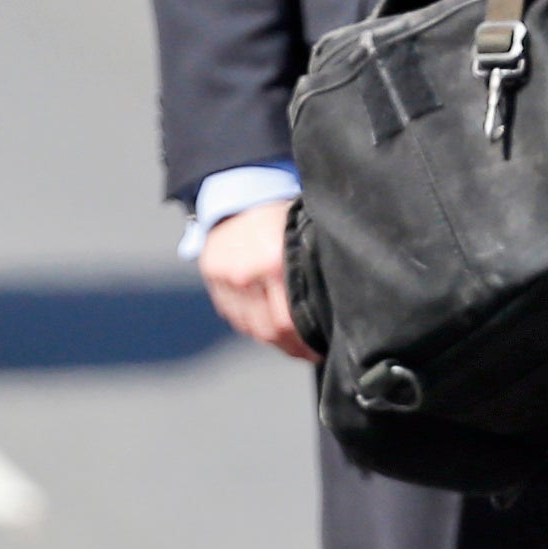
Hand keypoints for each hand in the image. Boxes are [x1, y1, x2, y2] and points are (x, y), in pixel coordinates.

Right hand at [197, 198, 308, 359]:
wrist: (239, 196)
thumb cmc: (279, 219)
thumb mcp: (299, 239)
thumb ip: (309, 271)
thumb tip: (335, 311)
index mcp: (274, 262)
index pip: (288, 322)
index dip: (305, 344)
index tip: (318, 350)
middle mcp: (246, 274)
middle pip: (268, 331)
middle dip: (291, 347)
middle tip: (308, 352)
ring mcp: (225, 278)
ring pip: (250, 328)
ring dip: (271, 340)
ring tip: (289, 342)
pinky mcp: (212, 279)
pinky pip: (234, 317)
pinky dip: (251, 326)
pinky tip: (266, 325)